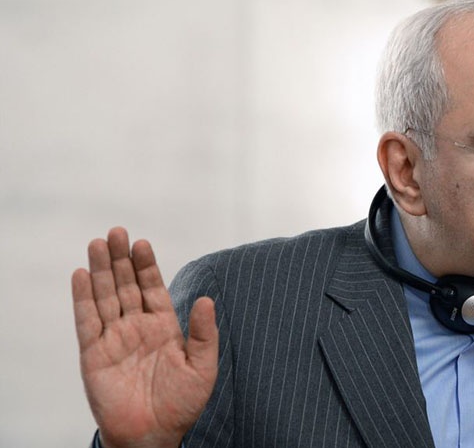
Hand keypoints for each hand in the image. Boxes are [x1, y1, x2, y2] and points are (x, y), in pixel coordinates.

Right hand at [72, 227, 217, 447]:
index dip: (147, 266)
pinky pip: (87, 321)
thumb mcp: (203, 367)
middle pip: (126, 285)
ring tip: (97, 243)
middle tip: (117, 231)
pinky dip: (82, 298)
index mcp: (163, 327)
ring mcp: (114, 338)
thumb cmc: (181, 404)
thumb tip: (207, 299)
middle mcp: (137, 327)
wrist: (154, 436)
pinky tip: (80, 275)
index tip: (141, 243)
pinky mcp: (94, 354)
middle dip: (120, 259)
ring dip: (100, 270)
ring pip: (105, 297)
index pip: (152, 288)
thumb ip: (204, 333)